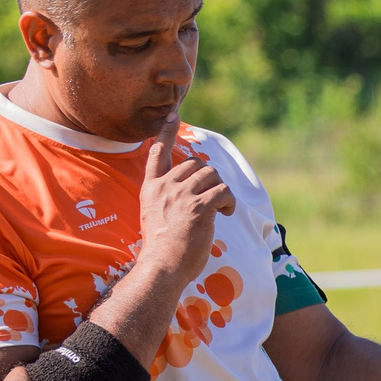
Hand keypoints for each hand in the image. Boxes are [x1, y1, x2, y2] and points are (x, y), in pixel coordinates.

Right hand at [136, 119, 235, 282]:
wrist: (162, 266)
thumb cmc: (162, 248)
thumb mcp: (153, 215)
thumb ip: (165, 199)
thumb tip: (186, 193)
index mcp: (151, 187)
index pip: (158, 152)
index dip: (166, 132)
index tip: (173, 114)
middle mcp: (165, 187)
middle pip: (196, 163)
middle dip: (209, 179)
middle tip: (212, 200)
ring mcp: (181, 195)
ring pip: (212, 174)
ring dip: (221, 190)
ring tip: (219, 209)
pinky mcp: (199, 207)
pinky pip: (222, 191)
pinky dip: (228, 201)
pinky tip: (224, 214)